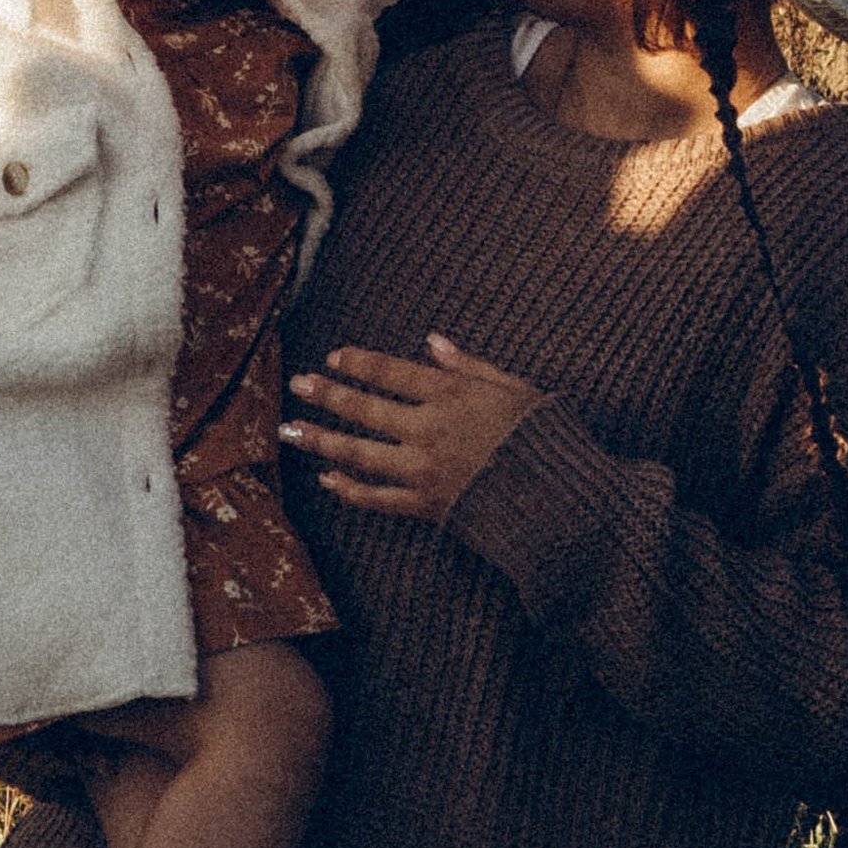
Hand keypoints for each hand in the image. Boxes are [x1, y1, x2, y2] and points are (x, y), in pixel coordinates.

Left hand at [282, 335, 544, 519]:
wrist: (557, 501)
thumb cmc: (541, 438)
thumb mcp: (514, 388)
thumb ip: (469, 365)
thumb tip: (432, 342)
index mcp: (452, 395)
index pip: (392, 372)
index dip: (359, 363)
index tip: (334, 356)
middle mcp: (430, 430)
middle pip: (366, 409)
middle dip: (327, 394)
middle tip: (297, 384)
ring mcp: (424, 471)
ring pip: (360, 453)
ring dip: (321, 440)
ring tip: (289, 430)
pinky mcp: (426, 505)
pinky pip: (377, 498)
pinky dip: (349, 489)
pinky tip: (326, 479)